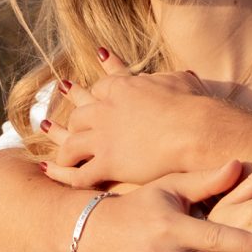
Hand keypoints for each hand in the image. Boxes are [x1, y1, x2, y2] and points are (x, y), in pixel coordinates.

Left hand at [45, 60, 214, 186]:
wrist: (196, 131)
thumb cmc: (195, 106)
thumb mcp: (180, 81)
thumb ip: (170, 79)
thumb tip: (180, 75)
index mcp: (123, 88)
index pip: (99, 88)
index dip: (90, 93)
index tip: (80, 91)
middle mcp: (107, 110)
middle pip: (79, 115)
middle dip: (71, 121)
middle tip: (55, 123)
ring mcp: (104, 137)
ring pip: (71, 143)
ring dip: (63, 151)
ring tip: (57, 159)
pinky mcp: (108, 163)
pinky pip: (78, 173)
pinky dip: (63, 175)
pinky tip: (55, 176)